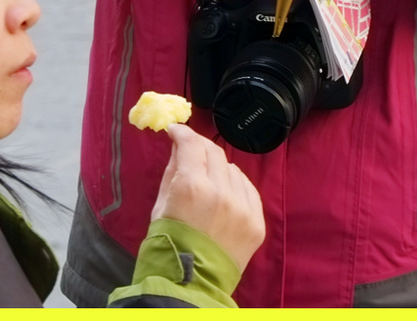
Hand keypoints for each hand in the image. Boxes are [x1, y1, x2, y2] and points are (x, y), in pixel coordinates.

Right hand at [150, 124, 263, 273]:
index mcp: (191, 186)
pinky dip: (235, 186)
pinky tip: (224, 194)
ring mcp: (242, 207)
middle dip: (200, 148)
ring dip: (217, 168)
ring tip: (206, 181)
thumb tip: (179, 146)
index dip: (182, 132)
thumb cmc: (168, 246)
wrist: (189, 286)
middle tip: (190, 152)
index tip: (175, 131)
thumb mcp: (161, 204)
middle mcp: (220, 192)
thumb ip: (173, 170)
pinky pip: (247, 189)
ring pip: (231, 168)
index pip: (191, 143)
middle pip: (214, 152)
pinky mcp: (256, 222)